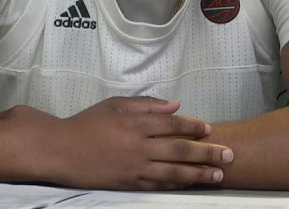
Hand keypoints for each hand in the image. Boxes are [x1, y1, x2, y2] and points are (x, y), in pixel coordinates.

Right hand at [34, 96, 234, 189]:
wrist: (59, 150)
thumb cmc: (87, 124)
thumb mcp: (116, 104)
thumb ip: (148, 104)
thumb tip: (176, 105)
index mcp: (136, 122)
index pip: (173, 124)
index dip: (194, 126)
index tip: (210, 129)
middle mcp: (139, 146)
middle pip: (180, 150)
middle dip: (207, 153)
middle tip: (228, 155)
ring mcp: (134, 167)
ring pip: (173, 172)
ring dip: (198, 174)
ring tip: (217, 175)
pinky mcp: (127, 183)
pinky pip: (157, 185)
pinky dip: (175, 184)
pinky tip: (189, 183)